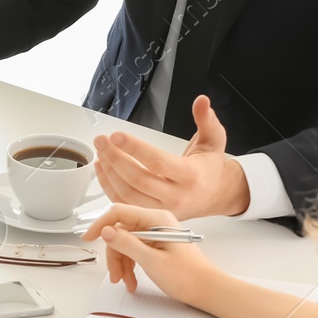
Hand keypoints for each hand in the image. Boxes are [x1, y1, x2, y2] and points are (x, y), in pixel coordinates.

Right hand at [80, 203, 220, 299]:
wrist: (208, 290)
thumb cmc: (188, 276)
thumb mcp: (153, 261)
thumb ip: (127, 244)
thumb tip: (106, 231)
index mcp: (156, 219)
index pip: (118, 212)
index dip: (100, 224)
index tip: (88, 238)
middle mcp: (155, 222)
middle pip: (120, 230)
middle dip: (114, 254)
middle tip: (114, 274)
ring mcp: (155, 233)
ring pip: (125, 242)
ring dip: (121, 263)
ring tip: (125, 281)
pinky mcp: (156, 244)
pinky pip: (134, 250)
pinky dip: (129, 265)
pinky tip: (131, 280)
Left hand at [92, 96, 248, 218]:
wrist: (216, 196)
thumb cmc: (209, 168)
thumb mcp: (214, 141)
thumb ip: (207, 121)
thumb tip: (202, 101)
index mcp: (190, 176)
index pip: (158, 162)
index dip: (135, 149)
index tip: (116, 135)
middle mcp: (176, 196)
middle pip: (138, 179)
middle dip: (115, 158)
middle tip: (101, 140)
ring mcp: (162, 209)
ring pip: (127, 194)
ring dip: (109, 172)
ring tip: (101, 151)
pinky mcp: (151, 215)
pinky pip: (124, 203)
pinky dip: (108, 186)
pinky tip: (103, 168)